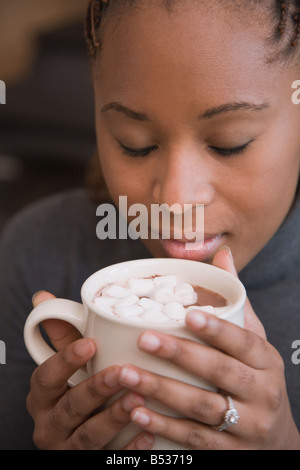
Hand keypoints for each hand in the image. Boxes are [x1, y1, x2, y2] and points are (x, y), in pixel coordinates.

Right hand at [26, 292, 154, 449]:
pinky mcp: (89, 465)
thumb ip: (60, 336)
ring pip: (88, 437)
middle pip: (70, 407)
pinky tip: (149, 433)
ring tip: (139, 399)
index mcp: (43, 396)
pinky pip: (108, 460)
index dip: (66, 360)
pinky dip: (128, 449)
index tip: (90, 343)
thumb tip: (42, 297)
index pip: (45, 378)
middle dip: (96, 389)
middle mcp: (50, 424)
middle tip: (123, 371)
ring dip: (114, 418)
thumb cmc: (75, 391)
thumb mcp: (66, 366)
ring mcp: (68, 448)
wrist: (78, 440)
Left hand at [116, 248, 299, 449]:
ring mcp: (247, 427)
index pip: (243, 341)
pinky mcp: (230, 454)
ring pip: (202, 408)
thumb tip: (220, 255)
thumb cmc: (255, 380)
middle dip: (180, 355)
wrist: (277, 442)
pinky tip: (137, 412)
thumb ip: (234, 303)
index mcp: (266, 361)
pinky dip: (164, 427)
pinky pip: (195, 440)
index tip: (187, 314)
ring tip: (127, 374)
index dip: (216, 328)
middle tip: (143, 339)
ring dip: (162, 391)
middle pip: (219, 373)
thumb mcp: (254, 342)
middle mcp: (262, 393)